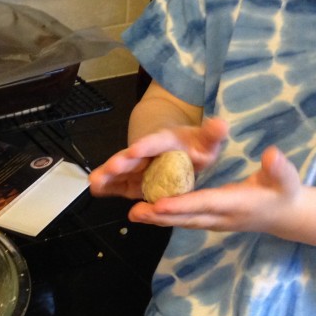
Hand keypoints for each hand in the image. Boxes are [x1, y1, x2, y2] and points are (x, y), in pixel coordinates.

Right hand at [88, 117, 227, 200]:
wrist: (183, 152)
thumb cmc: (196, 146)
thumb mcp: (207, 141)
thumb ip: (212, 135)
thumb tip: (221, 124)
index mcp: (167, 140)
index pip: (156, 142)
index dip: (146, 146)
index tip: (136, 150)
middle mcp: (148, 152)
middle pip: (133, 157)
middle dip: (121, 162)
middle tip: (111, 167)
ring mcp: (139, 167)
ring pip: (121, 171)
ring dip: (108, 176)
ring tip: (94, 182)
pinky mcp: (134, 181)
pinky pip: (119, 185)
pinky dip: (107, 187)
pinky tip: (95, 191)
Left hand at [127, 145, 301, 231]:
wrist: (285, 215)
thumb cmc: (284, 191)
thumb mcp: (286, 178)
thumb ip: (279, 168)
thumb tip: (273, 154)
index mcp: (237, 203)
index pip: (205, 203)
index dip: (182, 205)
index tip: (159, 204)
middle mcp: (221, 217)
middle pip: (187, 217)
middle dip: (161, 216)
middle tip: (134, 212)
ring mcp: (215, 222)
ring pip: (183, 221)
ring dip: (158, 219)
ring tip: (132, 214)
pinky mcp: (210, 221)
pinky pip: (185, 220)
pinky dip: (165, 218)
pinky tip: (146, 213)